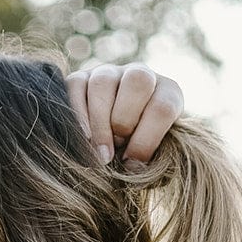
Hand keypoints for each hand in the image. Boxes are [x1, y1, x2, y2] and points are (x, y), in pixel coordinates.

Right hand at [64, 63, 183, 170]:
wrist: (112, 146)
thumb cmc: (135, 156)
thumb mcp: (151, 159)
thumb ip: (149, 162)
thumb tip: (131, 167)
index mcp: (166, 93)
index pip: (163, 107)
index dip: (146, 141)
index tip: (131, 166)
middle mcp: (139, 76)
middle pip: (138, 80)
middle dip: (124, 120)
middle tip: (115, 151)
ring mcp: (109, 73)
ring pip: (103, 83)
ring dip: (99, 122)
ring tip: (97, 151)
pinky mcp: (80, 79)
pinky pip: (75, 87)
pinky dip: (76, 114)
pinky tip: (82, 138)